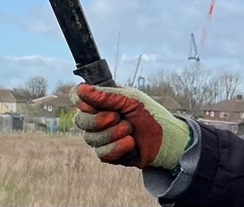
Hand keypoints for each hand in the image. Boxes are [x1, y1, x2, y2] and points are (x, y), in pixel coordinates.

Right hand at [71, 83, 191, 170]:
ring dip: (112, 135)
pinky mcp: (107, 153)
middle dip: (99, 120)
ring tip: (130, 130)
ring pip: (90, 138)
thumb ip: (105, 96)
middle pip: (80, 120)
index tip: (93, 105)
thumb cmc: (149, 114)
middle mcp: (97, 117)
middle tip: (119, 117)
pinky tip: (130, 144)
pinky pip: (101, 153)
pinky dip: (117, 148)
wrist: (166, 141)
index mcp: (101, 100)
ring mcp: (101, 136)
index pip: (77, 97)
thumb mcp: (130, 100)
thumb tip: (81, 89)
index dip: (81, 102)